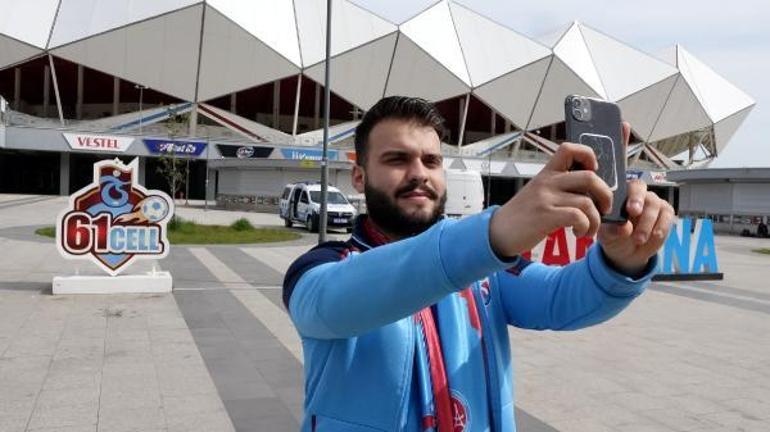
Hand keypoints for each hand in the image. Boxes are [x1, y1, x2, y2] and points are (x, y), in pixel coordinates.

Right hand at [489, 141, 611, 257]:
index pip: (570, 148)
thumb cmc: (523, 214)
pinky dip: (585, 227)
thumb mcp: (538, 192)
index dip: (589, 156)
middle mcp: (547, 182)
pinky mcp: (546, 216)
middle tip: (603, 208)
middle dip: (605, 195)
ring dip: (595, 220)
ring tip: (588, 229)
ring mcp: (546, 198)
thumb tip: (590, 189)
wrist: (499, 231)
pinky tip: (578, 233)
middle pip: (590, 177)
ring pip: (587, 202)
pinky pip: (578, 217)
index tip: (594, 172)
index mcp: (547, 172)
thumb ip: (559, 186)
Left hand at [598, 123, 674, 276]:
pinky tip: (649, 237)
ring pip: (654, 204)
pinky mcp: (665, 213)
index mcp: (617, 189)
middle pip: (639, 186)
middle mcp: (636, 190)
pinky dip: (657, 229)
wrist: (622, 251)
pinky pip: (666, 217)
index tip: (622, 124)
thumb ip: (609, 225)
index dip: (622, 142)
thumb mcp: (601, 226)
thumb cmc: (609, 232)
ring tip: (635, 237)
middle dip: (636, 198)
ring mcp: (652, 200)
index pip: (619, 163)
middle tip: (631, 212)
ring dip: (646, 222)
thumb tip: (623, 226)